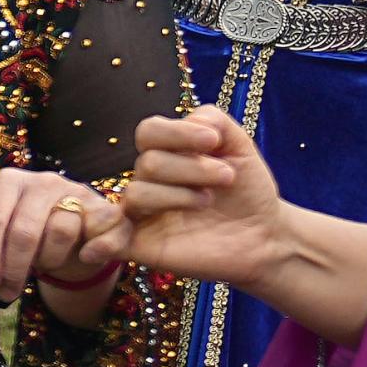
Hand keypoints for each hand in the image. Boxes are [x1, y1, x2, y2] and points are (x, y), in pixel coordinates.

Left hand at [0, 167, 132, 299]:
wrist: (72, 232)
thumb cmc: (24, 234)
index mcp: (8, 183)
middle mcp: (42, 181)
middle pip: (24, 230)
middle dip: (13, 269)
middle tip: (6, 294)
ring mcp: (76, 192)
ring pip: (61, 231)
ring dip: (49, 259)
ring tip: (42, 265)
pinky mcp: (105, 209)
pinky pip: (103, 229)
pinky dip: (97, 246)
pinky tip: (86, 257)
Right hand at [120, 107, 298, 285]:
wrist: (265, 235)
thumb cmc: (248, 191)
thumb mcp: (240, 145)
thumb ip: (213, 120)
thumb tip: (186, 120)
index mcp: (168, 154)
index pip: (148, 132)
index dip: (177, 133)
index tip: (213, 142)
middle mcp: (151, 181)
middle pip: (148, 163)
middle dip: (192, 167)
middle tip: (226, 178)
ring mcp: (143, 214)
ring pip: (137, 194)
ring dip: (178, 195)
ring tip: (208, 202)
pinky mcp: (141, 246)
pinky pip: (108, 241)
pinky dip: (102, 241)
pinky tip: (104, 246)